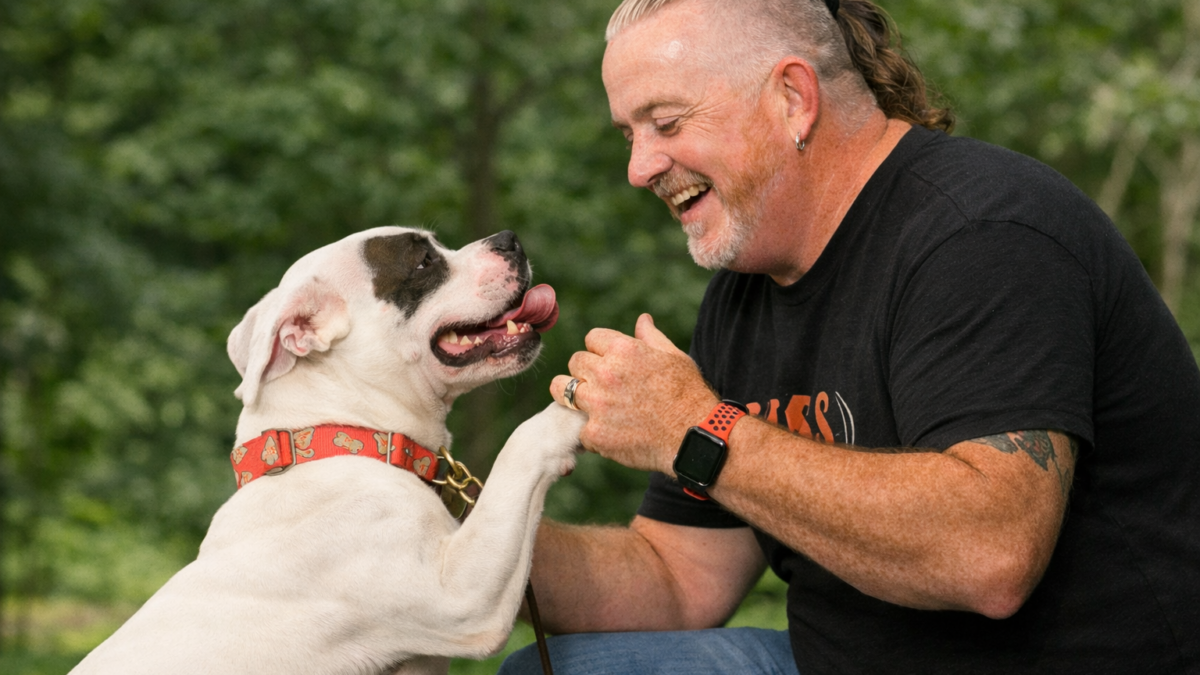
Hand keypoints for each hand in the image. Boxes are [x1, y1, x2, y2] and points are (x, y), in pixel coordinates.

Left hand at [550, 314, 717, 473]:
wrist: (694, 437)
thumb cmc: (688, 395)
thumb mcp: (674, 357)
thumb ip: (651, 337)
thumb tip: (642, 319)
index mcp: (623, 350)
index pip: (592, 338)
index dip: (601, 350)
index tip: (609, 362)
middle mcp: (605, 373)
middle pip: (575, 362)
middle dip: (586, 371)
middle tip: (602, 385)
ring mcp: (597, 404)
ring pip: (562, 390)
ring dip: (573, 395)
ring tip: (588, 403)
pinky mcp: (594, 433)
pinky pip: (577, 426)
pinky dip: (590, 430)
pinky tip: (607, 432)